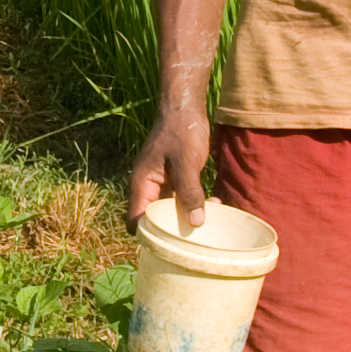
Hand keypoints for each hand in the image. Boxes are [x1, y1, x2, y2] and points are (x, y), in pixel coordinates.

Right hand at [127, 107, 214, 231]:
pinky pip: (181, 200)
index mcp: (142, 184)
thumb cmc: (181, 131)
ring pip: (170, 211)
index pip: (136, 220)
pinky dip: (194, 205)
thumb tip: (195, 223)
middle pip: (154, 220)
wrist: (185, 107)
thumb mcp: (186, 163)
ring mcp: (162, 183)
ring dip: (187, 217)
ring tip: (211, 218)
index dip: (148, 235)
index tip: (171, 244)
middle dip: (174, 229)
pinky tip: (213, 204)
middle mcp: (149, 187)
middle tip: (197, 234)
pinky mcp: (175, 179)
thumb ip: (189, 192)